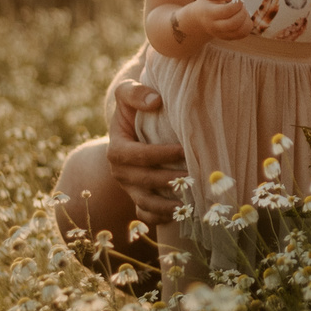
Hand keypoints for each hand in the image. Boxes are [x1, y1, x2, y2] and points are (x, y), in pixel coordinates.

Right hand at [106, 80, 187, 224]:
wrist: (132, 128)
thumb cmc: (134, 107)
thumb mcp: (127, 93)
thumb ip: (135, 92)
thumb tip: (155, 101)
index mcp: (116, 149)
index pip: (135, 156)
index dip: (158, 154)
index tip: (183, 149)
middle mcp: (120, 172)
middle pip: (143, 181)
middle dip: (168, 180)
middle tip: (195, 177)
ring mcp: (129, 188)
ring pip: (145, 202)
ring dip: (167, 205)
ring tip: (191, 202)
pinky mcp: (139, 198)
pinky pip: (147, 215)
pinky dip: (162, 218)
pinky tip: (183, 214)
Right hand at [182, 0, 250, 42]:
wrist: (199, 20)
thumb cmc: (207, 4)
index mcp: (208, 13)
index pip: (226, 11)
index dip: (237, 4)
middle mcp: (214, 26)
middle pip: (233, 23)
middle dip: (242, 12)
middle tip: (242, 6)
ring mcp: (221, 34)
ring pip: (241, 30)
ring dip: (246, 19)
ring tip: (241, 12)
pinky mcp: (228, 38)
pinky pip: (243, 33)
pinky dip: (247, 25)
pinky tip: (242, 18)